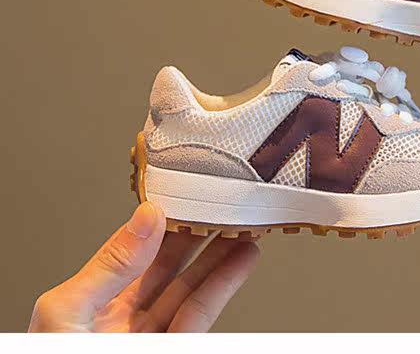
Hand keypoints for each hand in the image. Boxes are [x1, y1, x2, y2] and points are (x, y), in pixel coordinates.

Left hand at [28, 202, 258, 331]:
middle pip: (167, 266)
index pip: (132, 250)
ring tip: (243, 225)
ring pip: (191, 289)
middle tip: (222, 201)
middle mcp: (122, 319)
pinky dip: (224, 286)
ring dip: (220, 257)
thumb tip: (146, 219)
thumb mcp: (67, 311)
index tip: (184, 190)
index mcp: (90, 303)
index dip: (160, 220)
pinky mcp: (175, 352)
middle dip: (197, 234)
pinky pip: (201, 316)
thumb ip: (109, 265)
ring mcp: (150, 339)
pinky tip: (240, 262)